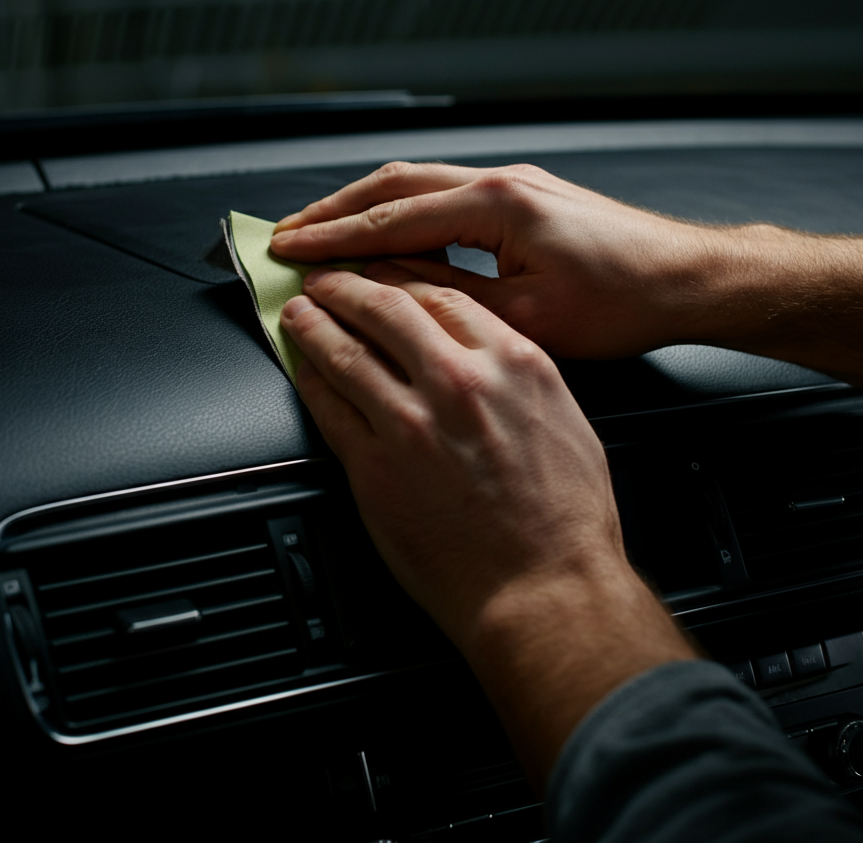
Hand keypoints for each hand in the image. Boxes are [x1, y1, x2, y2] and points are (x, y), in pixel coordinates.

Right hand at [272, 160, 862, 412]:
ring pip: (418, 184)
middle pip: (394, 184)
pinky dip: (404, 213)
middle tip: (285, 232)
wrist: (686, 279)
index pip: (391, 220)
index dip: (333, 238)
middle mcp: (501, 182)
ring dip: (366, 206)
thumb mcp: (525, 318)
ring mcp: (514, 184)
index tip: (287, 250)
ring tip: (323, 230)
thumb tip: (384, 287)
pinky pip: (445, 196)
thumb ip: (446, 298)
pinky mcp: (524, 198)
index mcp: (496, 205)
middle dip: (335, 209)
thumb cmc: (623, 301)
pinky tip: (388, 234)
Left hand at [280, 262, 694, 784]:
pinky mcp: (375, 468)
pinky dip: (310, 380)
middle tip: (326, 279)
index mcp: (513, 362)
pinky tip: (303, 368)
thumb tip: (481, 355)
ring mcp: (411, 423)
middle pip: (385, 309)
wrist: (545, 588)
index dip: (401, 278)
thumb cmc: (565, 518)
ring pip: (346, 352)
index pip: (442, 295)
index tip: (385, 274)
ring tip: (298, 312)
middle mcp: (459, 381)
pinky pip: (329, 408)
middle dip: (347, 286)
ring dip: (314, 325)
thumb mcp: (565, 420)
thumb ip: (518, 376)